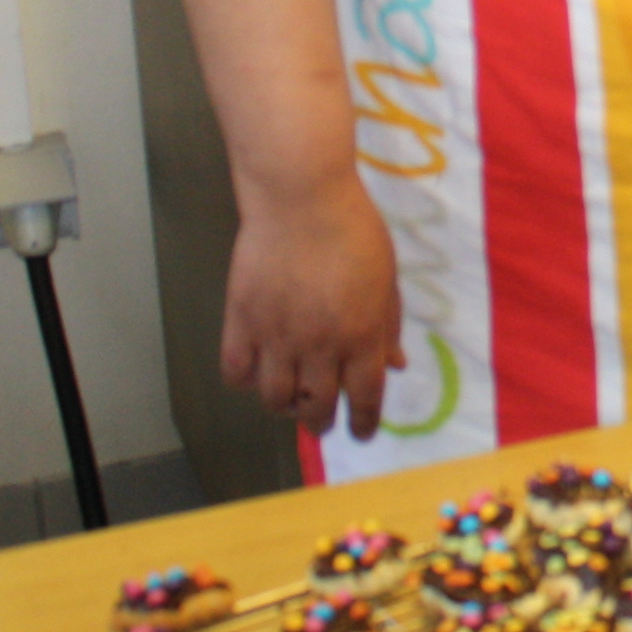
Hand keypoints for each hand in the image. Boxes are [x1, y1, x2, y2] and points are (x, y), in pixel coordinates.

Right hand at [217, 176, 404, 438]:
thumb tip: (394, 365)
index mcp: (363, 334)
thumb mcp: (387, 277)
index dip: (364, 423)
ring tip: (290, 399)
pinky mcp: (242, 321)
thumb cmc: (354, 230)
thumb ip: (389, 325)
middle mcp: (320, 345)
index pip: (365, 397)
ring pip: (275, 400)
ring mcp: (277, 335)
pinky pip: (237, 373)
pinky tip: (257, 371)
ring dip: (285, 408)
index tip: (362, 434)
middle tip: (322, 421)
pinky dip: (246, 381)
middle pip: (318, 407)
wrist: (301, 197)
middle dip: (322, 422)